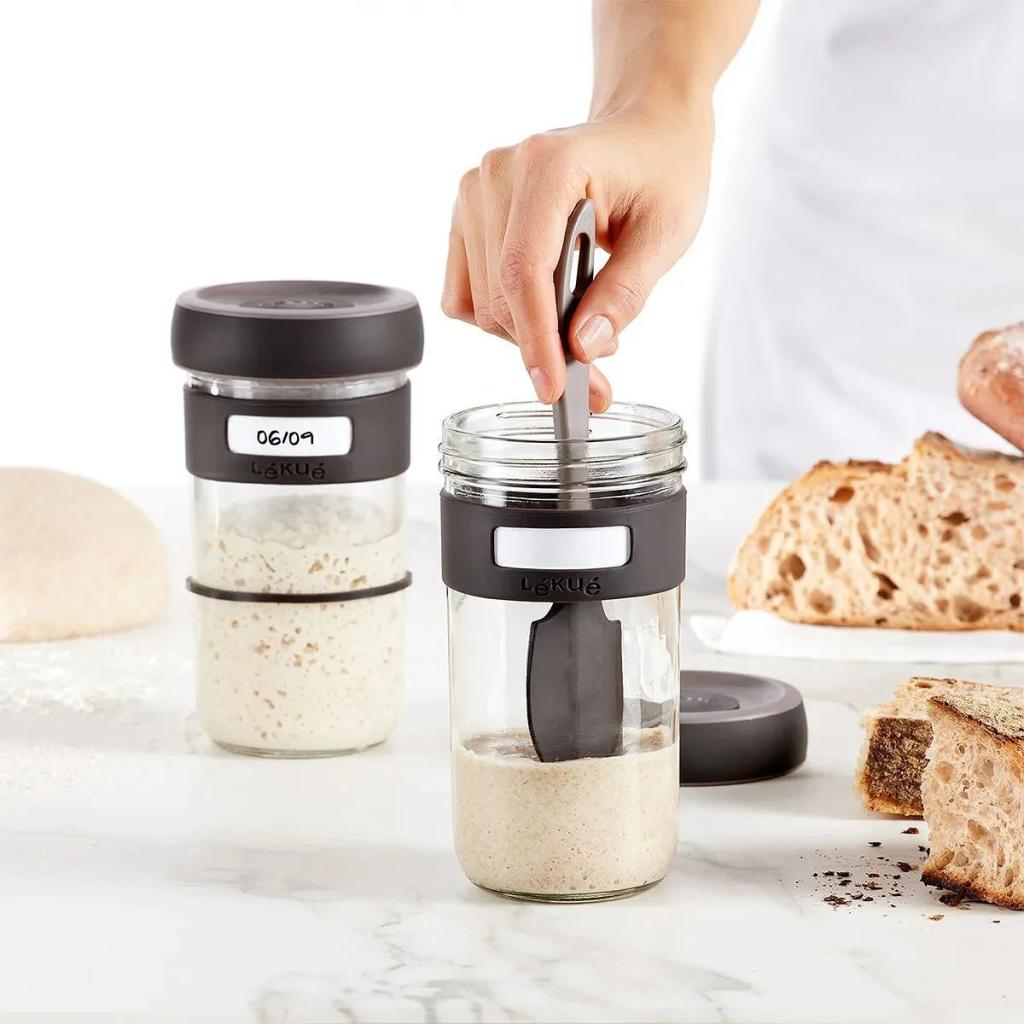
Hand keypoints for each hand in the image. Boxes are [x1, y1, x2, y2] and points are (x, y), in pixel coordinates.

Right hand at [442, 104, 713, 410]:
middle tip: (595, 377)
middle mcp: (499, 173)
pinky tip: (544, 308)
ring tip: (580, 331)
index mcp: (550, 165)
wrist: (645, 127)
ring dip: (527, 336)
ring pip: (481, 304)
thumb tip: (583, 347)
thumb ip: (624, 293)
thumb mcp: (665, 233)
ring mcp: (475, 191)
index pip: (524, 271)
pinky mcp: (468, 215)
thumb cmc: (662, 168)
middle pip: (500, 297)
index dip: (536, 339)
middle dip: (544, 348)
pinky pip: (465, 294)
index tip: (551, 388)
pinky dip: (504, 317)